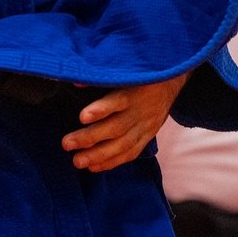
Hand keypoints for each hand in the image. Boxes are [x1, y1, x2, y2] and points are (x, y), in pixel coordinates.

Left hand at [60, 72, 188, 171]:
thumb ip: (102, 76)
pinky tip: (94, 167)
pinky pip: (131, 153)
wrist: (171, 81)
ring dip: (99, 156)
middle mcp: (141, 111)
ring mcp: (146, 126)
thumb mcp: (125, 69)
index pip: (118, 100)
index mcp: (135, 91)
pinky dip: (113, 162)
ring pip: (123, 144)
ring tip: (78, 161)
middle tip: (67, 144)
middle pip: (116, 127)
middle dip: (90, 138)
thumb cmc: (139, 73)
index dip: (101, 109)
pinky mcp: (148, 137)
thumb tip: (77, 82)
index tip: (82, 116)